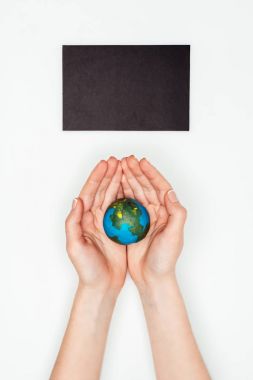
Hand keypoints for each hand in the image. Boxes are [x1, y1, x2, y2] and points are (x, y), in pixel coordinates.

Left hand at [65, 157, 126, 293]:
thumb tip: (77, 201)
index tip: (106, 164)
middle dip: (110, 174)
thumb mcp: (75, 247)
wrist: (102, 286)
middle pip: (103, 190)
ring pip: (114, 197)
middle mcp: (95, 218)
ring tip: (127, 168)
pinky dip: (129, 197)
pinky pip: (125, 209)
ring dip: (119, 182)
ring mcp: (108, 223)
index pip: (90, 193)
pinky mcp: (119, 230)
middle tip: (119, 160)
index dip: (97, 177)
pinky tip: (135, 188)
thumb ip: (73, 224)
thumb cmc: (87, 270)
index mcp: (84, 219)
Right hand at [120, 155, 186, 288]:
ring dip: (126, 180)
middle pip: (145, 187)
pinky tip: (112, 187)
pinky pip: (125, 206)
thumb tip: (171, 193)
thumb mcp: (174, 237)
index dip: (150, 173)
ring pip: (134, 194)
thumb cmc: (165, 260)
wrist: (152, 278)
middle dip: (135, 172)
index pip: (160, 187)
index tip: (141, 162)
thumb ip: (177, 215)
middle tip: (125, 160)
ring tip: (118, 168)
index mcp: (167, 212)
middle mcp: (156, 212)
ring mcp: (143, 218)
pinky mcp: (132, 225)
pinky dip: (119, 195)